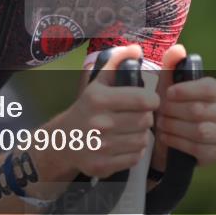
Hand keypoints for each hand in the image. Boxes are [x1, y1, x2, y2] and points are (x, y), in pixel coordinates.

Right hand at [58, 44, 159, 178]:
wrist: (63, 140)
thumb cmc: (86, 108)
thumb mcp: (97, 83)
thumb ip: (117, 64)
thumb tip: (137, 49)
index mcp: (99, 99)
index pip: (142, 99)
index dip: (152, 100)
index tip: (149, 100)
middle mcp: (99, 123)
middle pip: (145, 120)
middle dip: (147, 117)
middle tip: (140, 115)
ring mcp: (101, 147)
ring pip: (143, 140)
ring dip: (142, 134)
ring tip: (132, 129)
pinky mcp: (103, 165)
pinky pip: (135, 156)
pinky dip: (135, 150)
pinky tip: (126, 143)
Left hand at [153, 44, 215, 166]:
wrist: (170, 136)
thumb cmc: (171, 105)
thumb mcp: (168, 83)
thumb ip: (171, 64)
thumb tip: (178, 49)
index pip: (208, 88)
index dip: (186, 91)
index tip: (167, 93)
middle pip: (200, 111)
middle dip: (174, 112)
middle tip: (159, 112)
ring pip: (199, 131)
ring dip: (175, 127)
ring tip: (161, 124)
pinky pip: (199, 149)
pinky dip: (178, 143)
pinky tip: (167, 138)